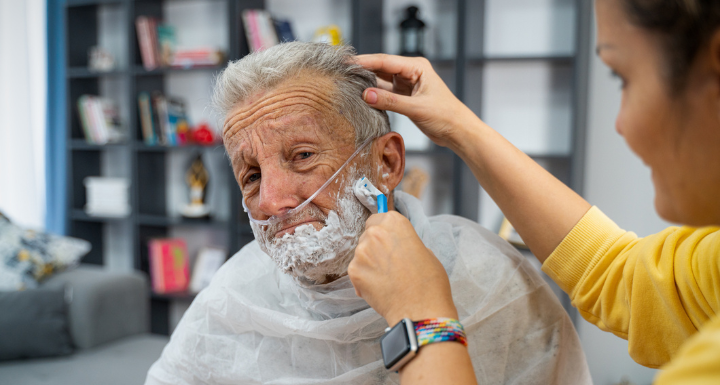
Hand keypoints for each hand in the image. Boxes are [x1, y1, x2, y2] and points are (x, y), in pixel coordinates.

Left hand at [348, 211, 457, 325]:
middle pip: (368, 235)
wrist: (420, 311)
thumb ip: (406, 242)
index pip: (379, 218)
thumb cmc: (429, 283)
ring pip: (361, 253)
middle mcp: (375, 233)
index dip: (384, 231)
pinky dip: (365, 278)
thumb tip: (396, 245)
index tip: (388, 240)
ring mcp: (361, 253)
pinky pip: (357, 271)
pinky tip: (380, 288)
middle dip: (376, 247)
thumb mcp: (425, 251)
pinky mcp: (353, 272)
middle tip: (390, 263)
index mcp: (395, 223)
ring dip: (370, 262)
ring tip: (387, 279)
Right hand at [354, 54, 476, 148]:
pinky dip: (375, 95)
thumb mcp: (416, 108)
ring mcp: (407, 84)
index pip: (386, 61)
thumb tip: (366, 95)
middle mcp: (411, 72)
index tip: (347, 62)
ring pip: (382, 81)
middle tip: (342, 71)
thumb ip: (390, 102)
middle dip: (363, 70)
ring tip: (348, 83)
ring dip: (368, 83)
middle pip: (382, 68)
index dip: (366, 61)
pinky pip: (386, 93)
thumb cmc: (445, 116)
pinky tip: (362, 96)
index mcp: (417, 67)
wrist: (457, 131)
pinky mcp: (405, 97)